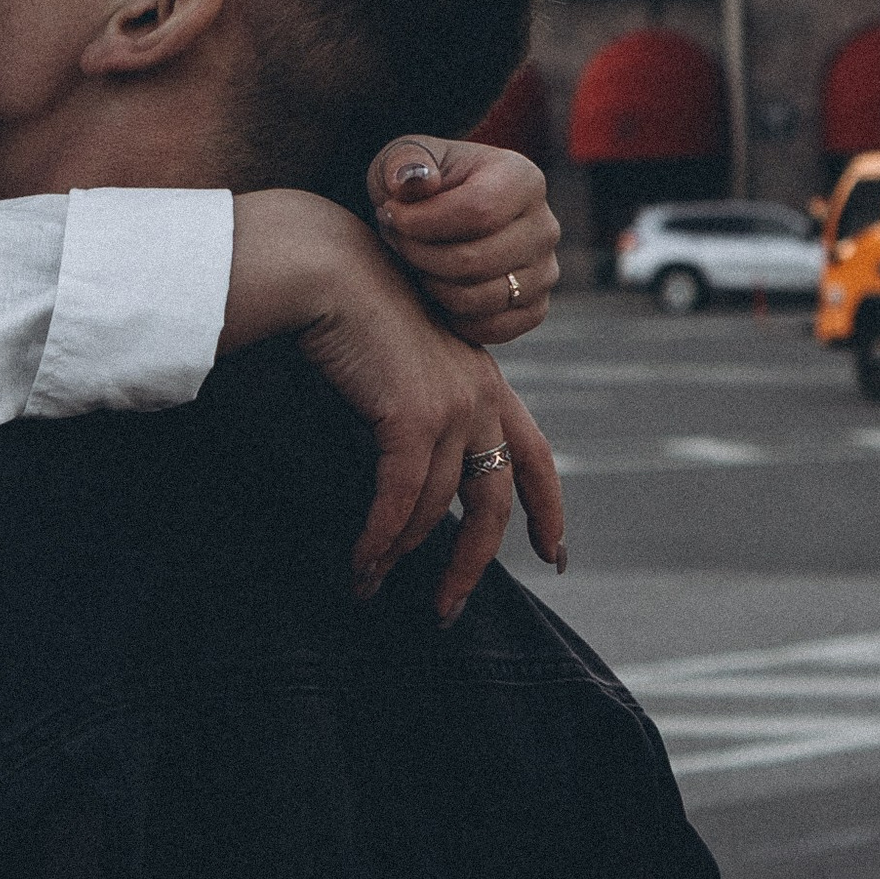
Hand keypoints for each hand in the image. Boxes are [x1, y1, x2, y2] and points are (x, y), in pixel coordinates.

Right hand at [225, 194, 565, 615]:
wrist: (324, 268)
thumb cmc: (347, 306)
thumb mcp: (399, 360)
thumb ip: (416, 407)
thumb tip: (404, 470)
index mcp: (484, 377)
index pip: (535, 453)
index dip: (548, 508)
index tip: (555, 553)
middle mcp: (481, 393)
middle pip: (493, 499)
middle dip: (472, 562)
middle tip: (447, 609)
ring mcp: (454, 405)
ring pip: (436, 507)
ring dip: (400, 554)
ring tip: (368, 584)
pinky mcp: (415, 417)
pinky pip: (400, 501)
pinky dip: (379, 540)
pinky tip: (362, 565)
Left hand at [367, 138, 559, 345]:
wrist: (437, 216)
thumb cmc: (418, 184)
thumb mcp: (401, 158)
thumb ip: (404, 162)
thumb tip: (415, 180)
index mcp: (522, 178)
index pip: (478, 210)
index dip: (424, 221)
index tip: (389, 214)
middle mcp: (545, 226)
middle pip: (476, 259)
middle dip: (420, 255)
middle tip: (395, 241)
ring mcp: (545, 271)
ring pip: (479, 298)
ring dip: (431, 285)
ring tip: (412, 260)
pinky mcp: (535, 307)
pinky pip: (492, 328)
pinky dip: (453, 316)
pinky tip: (433, 287)